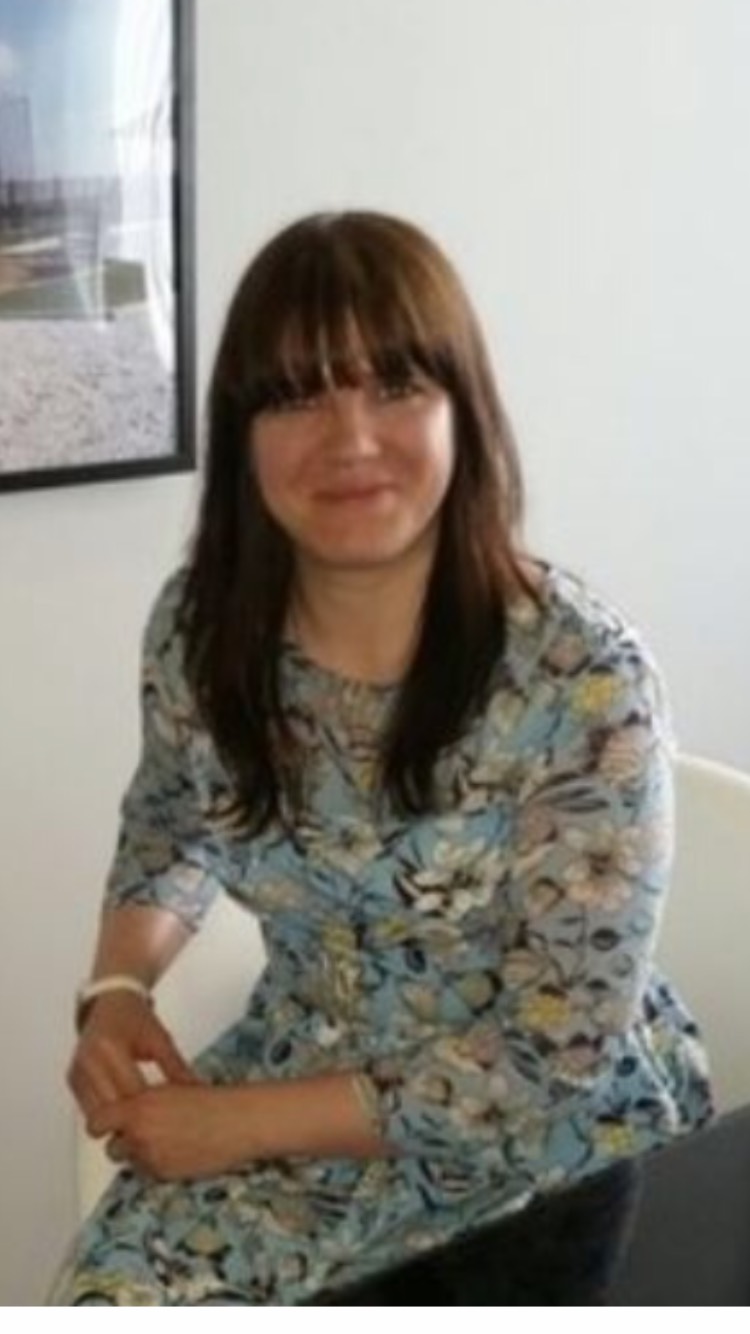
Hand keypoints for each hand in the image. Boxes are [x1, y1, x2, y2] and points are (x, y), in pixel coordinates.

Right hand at [68, 991, 198, 1132]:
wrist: (110, 1001)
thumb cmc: (136, 1018)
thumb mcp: (161, 1039)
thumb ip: (176, 1068)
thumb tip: (197, 1092)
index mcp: (112, 1047)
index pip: (132, 1092)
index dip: (152, 1111)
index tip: (170, 1123)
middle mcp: (89, 1059)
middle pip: (112, 1107)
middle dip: (133, 1122)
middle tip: (156, 1133)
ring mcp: (77, 1070)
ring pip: (97, 1114)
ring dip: (117, 1123)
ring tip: (141, 1130)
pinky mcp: (72, 1079)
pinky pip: (88, 1108)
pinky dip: (106, 1115)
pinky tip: (124, 1119)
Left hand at [91, 1085, 254, 1180]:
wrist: (236, 1121)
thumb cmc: (210, 1102)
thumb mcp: (169, 1091)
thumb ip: (143, 1103)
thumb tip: (129, 1109)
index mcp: (139, 1107)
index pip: (97, 1122)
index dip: (101, 1125)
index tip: (106, 1124)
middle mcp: (139, 1133)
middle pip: (112, 1147)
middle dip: (124, 1143)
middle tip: (142, 1135)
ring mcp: (151, 1156)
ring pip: (131, 1162)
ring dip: (140, 1156)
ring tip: (164, 1144)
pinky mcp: (164, 1174)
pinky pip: (150, 1174)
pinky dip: (158, 1166)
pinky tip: (178, 1153)